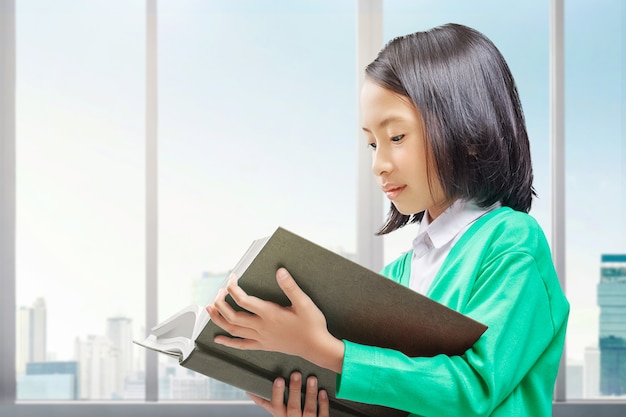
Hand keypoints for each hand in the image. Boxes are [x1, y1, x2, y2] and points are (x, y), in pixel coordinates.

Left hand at [206, 268, 343, 372]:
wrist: (316, 347)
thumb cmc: (312, 324)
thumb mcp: (305, 303)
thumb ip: (290, 287)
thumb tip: (280, 271)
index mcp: (270, 314)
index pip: (244, 300)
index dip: (233, 288)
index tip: (232, 277)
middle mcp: (262, 327)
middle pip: (233, 316)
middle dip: (221, 302)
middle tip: (219, 291)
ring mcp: (261, 338)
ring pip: (233, 330)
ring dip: (219, 319)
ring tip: (209, 309)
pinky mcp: (263, 345)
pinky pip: (241, 345)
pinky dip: (228, 342)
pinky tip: (218, 339)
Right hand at [247, 372, 329, 416]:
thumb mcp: (276, 412)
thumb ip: (264, 403)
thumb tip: (249, 391)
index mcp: (281, 416)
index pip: (276, 406)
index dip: (277, 393)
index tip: (279, 379)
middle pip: (293, 407)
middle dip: (295, 390)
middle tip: (296, 374)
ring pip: (309, 410)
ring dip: (310, 394)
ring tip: (312, 378)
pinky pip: (322, 415)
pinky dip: (323, 403)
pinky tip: (322, 392)